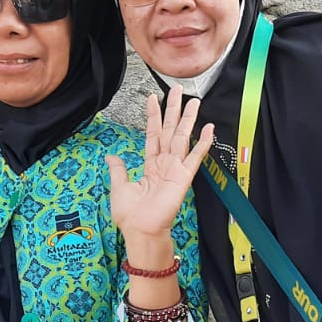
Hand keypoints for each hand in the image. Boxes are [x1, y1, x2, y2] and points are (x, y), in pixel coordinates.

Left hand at [108, 87, 213, 244]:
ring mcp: (176, 169)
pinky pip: (195, 157)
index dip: (154, 116)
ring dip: (188, 119)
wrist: (140, 231)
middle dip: (174, 109)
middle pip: (170, 130)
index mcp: (150, 165)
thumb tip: (112, 156)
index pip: (153, 134)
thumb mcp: (119, 187)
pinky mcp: (184, 177)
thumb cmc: (131, 215)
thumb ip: (118, 170)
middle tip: (178, 90)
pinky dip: (203, 143)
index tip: (153, 98)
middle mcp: (165, 164)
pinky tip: (209, 129)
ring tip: (194, 101)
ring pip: (182, 138)